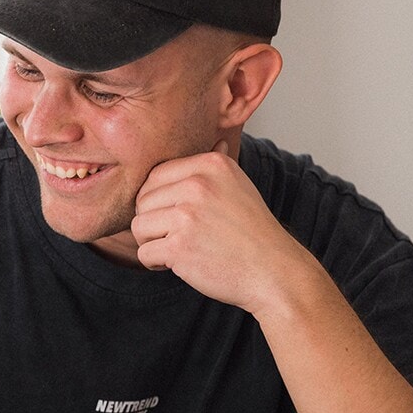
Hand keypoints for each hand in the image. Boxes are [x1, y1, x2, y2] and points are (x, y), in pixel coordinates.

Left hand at [129, 142, 313, 314]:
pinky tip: (176, 264)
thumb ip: (217, 167)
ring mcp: (188, 216)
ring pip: (139, 226)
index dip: (156, 200)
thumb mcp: (239, 186)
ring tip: (176, 248)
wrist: (274, 270)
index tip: (173, 216)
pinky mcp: (180, 246)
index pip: (155, 175)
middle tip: (176, 236)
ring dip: (151, 242)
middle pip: (142, 200)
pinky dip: (154, 263)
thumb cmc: (252, 231)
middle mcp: (198, 185)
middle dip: (152, 221)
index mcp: (211, 165)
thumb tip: (217, 142)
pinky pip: (144, 253)